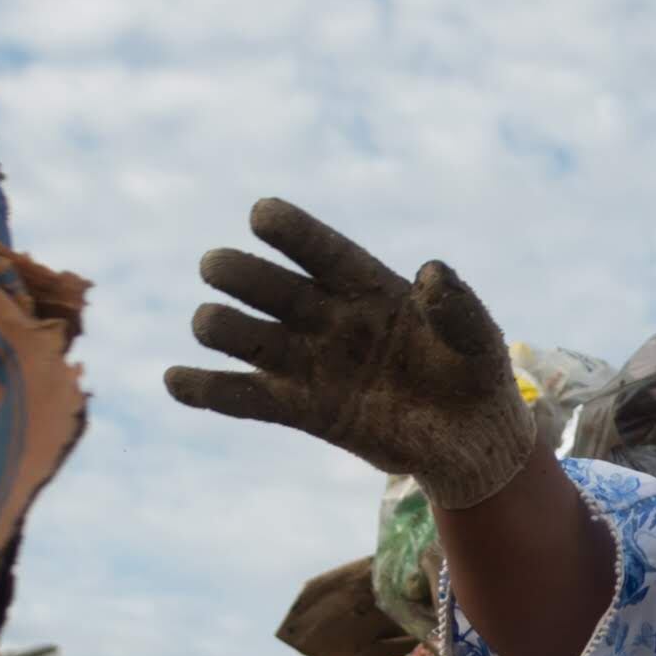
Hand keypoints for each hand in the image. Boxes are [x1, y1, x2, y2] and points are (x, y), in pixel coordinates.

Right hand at [164, 200, 543, 508]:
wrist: (473, 440)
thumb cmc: (475, 373)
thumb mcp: (480, 338)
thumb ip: (457, 306)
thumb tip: (432, 273)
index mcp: (370, 286)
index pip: (323, 251)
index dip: (293, 232)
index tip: (261, 214)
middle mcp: (331, 319)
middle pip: (275, 290)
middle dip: (244, 276)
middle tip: (216, 265)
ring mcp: (313, 363)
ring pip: (254, 339)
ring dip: (224, 327)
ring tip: (208, 321)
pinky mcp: (305, 410)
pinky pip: (249, 398)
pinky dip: (210, 390)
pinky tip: (175, 380)